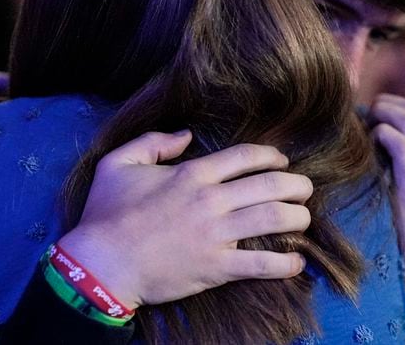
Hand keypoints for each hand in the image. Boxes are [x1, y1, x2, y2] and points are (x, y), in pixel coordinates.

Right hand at [57, 131, 311, 309]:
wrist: (101, 264)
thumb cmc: (106, 214)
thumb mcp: (117, 163)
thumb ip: (152, 142)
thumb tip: (186, 136)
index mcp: (192, 174)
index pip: (246, 157)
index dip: (272, 155)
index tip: (282, 160)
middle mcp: (211, 200)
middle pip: (270, 185)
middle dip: (296, 185)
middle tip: (304, 189)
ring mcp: (216, 235)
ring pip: (273, 219)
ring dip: (298, 217)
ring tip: (304, 218)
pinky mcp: (216, 267)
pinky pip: (261, 264)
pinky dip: (285, 264)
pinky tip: (297, 262)